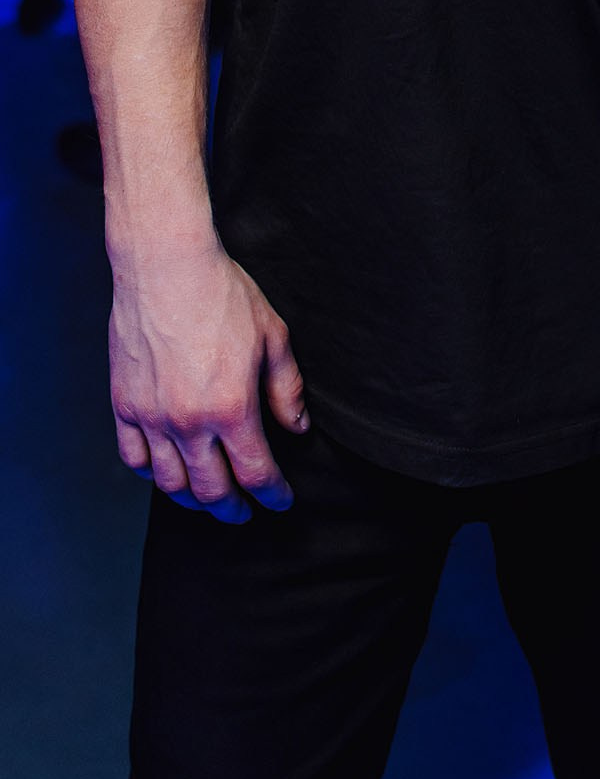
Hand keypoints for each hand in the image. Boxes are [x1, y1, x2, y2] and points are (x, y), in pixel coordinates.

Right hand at [109, 241, 307, 520]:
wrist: (166, 266)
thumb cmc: (222, 294)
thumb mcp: (272, 336)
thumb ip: (286, 388)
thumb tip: (297, 427)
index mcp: (231, 408)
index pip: (256, 473)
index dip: (272, 494)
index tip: (281, 500)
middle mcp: (188, 421)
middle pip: (211, 490)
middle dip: (234, 508)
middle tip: (245, 513)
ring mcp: (151, 416)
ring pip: (170, 482)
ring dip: (193, 499)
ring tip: (208, 498)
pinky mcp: (124, 404)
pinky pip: (134, 457)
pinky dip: (151, 474)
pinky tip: (166, 472)